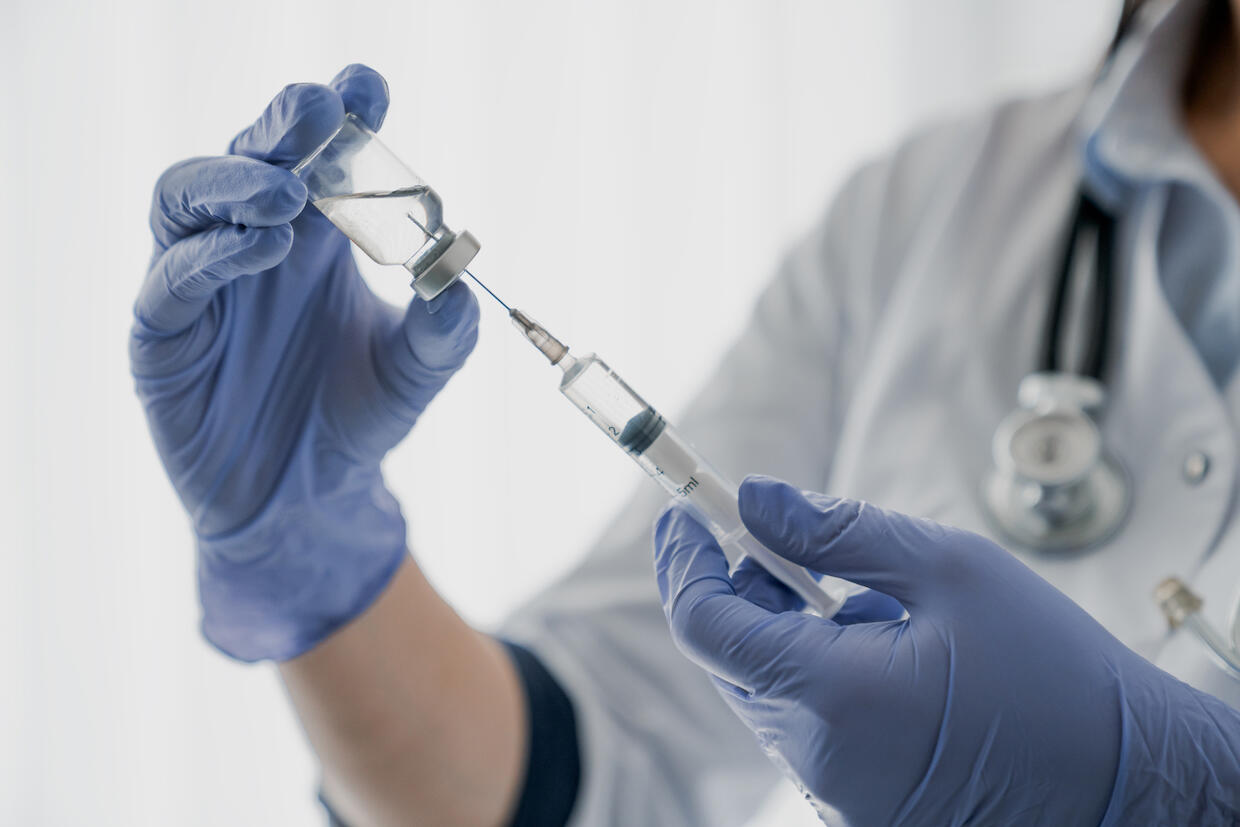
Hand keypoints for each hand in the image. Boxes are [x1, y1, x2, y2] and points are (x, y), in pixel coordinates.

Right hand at [131, 65, 479, 661]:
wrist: (306, 497)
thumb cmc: (357, 419)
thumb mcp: (415, 374)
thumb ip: (442, 332)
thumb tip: (461, 281)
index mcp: (319, 233)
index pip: (322, 154)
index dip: (341, 113)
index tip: (368, 88)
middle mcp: (257, 240)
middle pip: (252, 154)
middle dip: (285, 124)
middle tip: (323, 111)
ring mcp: (202, 278)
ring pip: (189, 195)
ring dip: (238, 180)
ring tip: (289, 191)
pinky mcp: (164, 329)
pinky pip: (173, 273)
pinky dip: (214, 252)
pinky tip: (264, 249)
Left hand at [654, 475, 1239, 825]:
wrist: (1129, 781)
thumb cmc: (1055, 673)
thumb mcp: (951, 569)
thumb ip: (837, 529)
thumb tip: (755, 498)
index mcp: (837, 698)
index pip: (706, 626)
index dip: (683, 562)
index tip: (683, 512)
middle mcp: (821, 760)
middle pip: (729, 657)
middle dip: (740, 586)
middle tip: (778, 535)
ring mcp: (836, 795)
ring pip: (765, 690)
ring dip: (786, 630)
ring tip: (872, 606)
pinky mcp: (856, 806)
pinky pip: (804, 726)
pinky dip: (816, 673)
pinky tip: (887, 653)